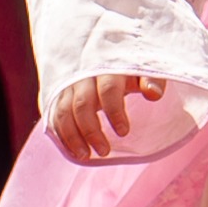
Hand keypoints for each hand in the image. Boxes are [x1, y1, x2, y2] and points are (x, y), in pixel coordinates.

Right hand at [45, 73, 162, 163]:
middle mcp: (84, 74)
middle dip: (91, 131)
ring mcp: (68, 84)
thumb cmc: (127, 65)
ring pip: (64, 111)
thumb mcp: (142, 68)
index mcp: (108, 66)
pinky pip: (54, 115)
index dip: (115, 112)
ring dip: (72, 136)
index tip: (124, 132)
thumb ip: (152, 79)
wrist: (100, 51)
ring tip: (85, 156)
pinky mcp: (58, 94)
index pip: (109, 89)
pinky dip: (61, 134)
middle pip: (82, 104)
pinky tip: (73, 150)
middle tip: (104, 151)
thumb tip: (154, 93)